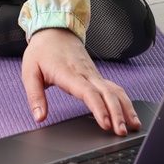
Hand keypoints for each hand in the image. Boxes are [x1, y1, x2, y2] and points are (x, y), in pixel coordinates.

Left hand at [21, 27, 141, 134]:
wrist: (54, 30)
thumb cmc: (41, 52)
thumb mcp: (29, 72)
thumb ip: (34, 96)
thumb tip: (39, 117)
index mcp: (69, 73)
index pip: (88, 92)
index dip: (99, 108)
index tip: (106, 124)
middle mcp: (86, 74)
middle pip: (107, 93)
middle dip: (117, 113)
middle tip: (121, 132)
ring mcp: (94, 74)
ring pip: (115, 91)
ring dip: (126, 108)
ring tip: (134, 126)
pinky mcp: (97, 75)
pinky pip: (114, 88)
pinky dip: (124, 101)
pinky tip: (130, 114)